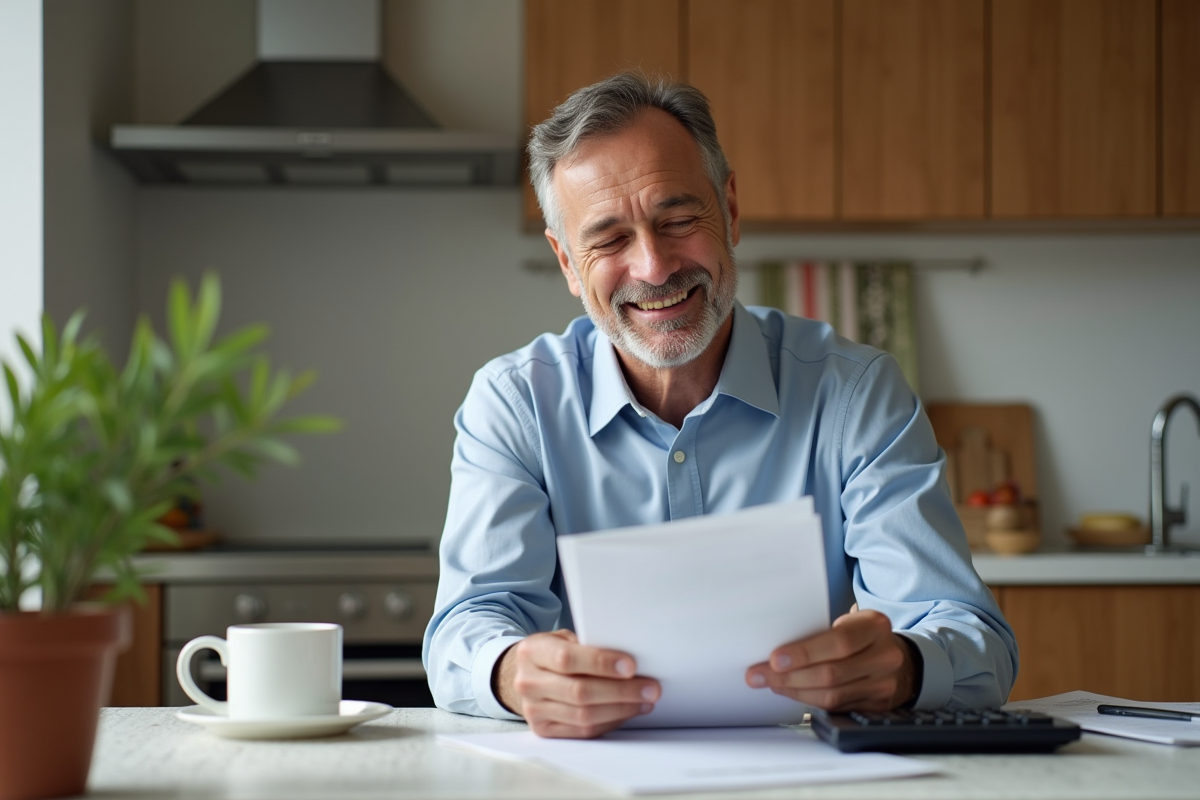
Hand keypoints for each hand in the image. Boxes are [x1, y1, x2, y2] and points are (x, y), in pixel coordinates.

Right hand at [493, 629, 660, 737]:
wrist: (524, 675)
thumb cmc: (552, 652)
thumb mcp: (562, 638)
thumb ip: (586, 644)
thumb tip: (628, 658)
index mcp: (532, 652)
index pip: (567, 659)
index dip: (601, 663)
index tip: (630, 666)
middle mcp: (528, 682)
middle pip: (579, 692)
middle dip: (621, 691)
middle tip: (650, 688)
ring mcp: (533, 710)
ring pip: (584, 715)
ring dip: (621, 709)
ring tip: (645, 701)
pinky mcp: (543, 729)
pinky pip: (583, 731)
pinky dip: (610, 722)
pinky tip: (627, 712)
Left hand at [744, 609, 916, 711]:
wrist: (892, 655)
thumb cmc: (862, 635)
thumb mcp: (849, 622)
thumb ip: (821, 631)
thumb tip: (776, 649)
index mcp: (875, 626)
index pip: (839, 642)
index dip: (804, 653)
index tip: (774, 659)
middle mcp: (885, 656)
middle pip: (832, 673)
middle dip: (790, 677)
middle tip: (761, 675)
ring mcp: (883, 684)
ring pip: (832, 695)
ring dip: (795, 691)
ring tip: (772, 684)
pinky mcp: (877, 705)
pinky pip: (836, 707)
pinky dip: (809, 700)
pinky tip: (792, 692)